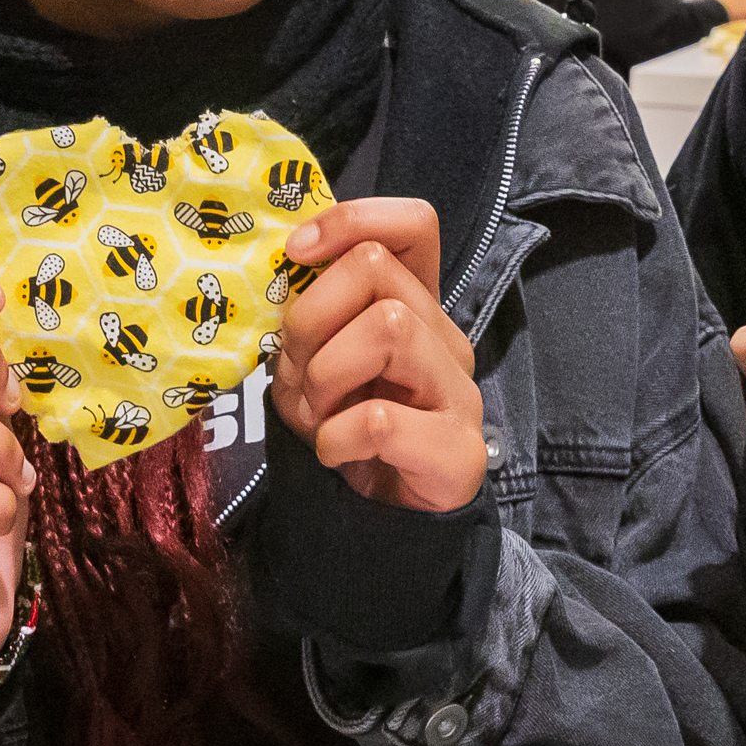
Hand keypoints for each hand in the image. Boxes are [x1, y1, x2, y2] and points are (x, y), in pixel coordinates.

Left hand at [272, 198, 484, 513]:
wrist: (383, 526)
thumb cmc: (344, 431)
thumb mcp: (313, 361)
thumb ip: (309, 314)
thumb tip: (286, 266)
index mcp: (414, 307)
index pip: (414, 224)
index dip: (351, 219)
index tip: (295, 255)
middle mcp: (445, 337)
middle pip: (376, 268)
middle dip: (311, 316)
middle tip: (298, 371)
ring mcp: (458, 392)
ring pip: (387, 327)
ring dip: (326, 374)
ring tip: (319, 413)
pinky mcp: (458, 451)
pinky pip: (381, 419)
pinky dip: (337, 438)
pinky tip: (336, 454)